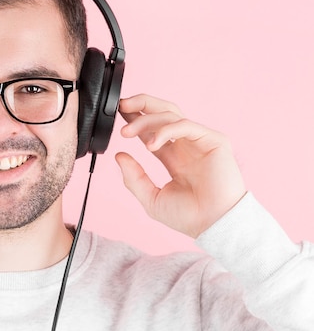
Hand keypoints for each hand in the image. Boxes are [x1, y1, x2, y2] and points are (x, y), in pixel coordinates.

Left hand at [115, 94, 245, 237]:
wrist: (214, 226)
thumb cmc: (188, 217)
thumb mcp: (151, 198)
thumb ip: (134, 178)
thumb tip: (119, 155)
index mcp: (174, 157)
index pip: (152, 130)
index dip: (135, 118)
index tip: (117, 113)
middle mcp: (186, 145)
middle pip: (162, 112)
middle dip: (141, 104)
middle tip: (121, 107)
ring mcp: (200, 141)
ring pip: (171, 114)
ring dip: (145, 119)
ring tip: (127, 132)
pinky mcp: (214, 140)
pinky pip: (186, 125)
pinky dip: (165, 130)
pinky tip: (151, 144)